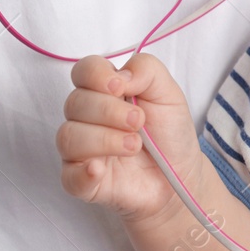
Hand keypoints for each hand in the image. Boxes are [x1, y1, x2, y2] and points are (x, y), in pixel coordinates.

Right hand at [57, 52, 204, 224]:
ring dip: (105, 139)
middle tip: (139, 122)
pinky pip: (70, 176)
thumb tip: (120, 75)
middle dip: (109, 111)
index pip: (83, 72)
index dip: (96, 76)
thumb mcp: (168, 92)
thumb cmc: (169, 131)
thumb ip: (146, 70)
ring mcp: (81, 150)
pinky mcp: (83, 180)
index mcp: (104, 91)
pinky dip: (84, 173)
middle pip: (75, 103)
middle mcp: (87, 118)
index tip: (120, 88)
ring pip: (68, 136)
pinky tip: (101, 169)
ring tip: (134, 145)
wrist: (181, 172)